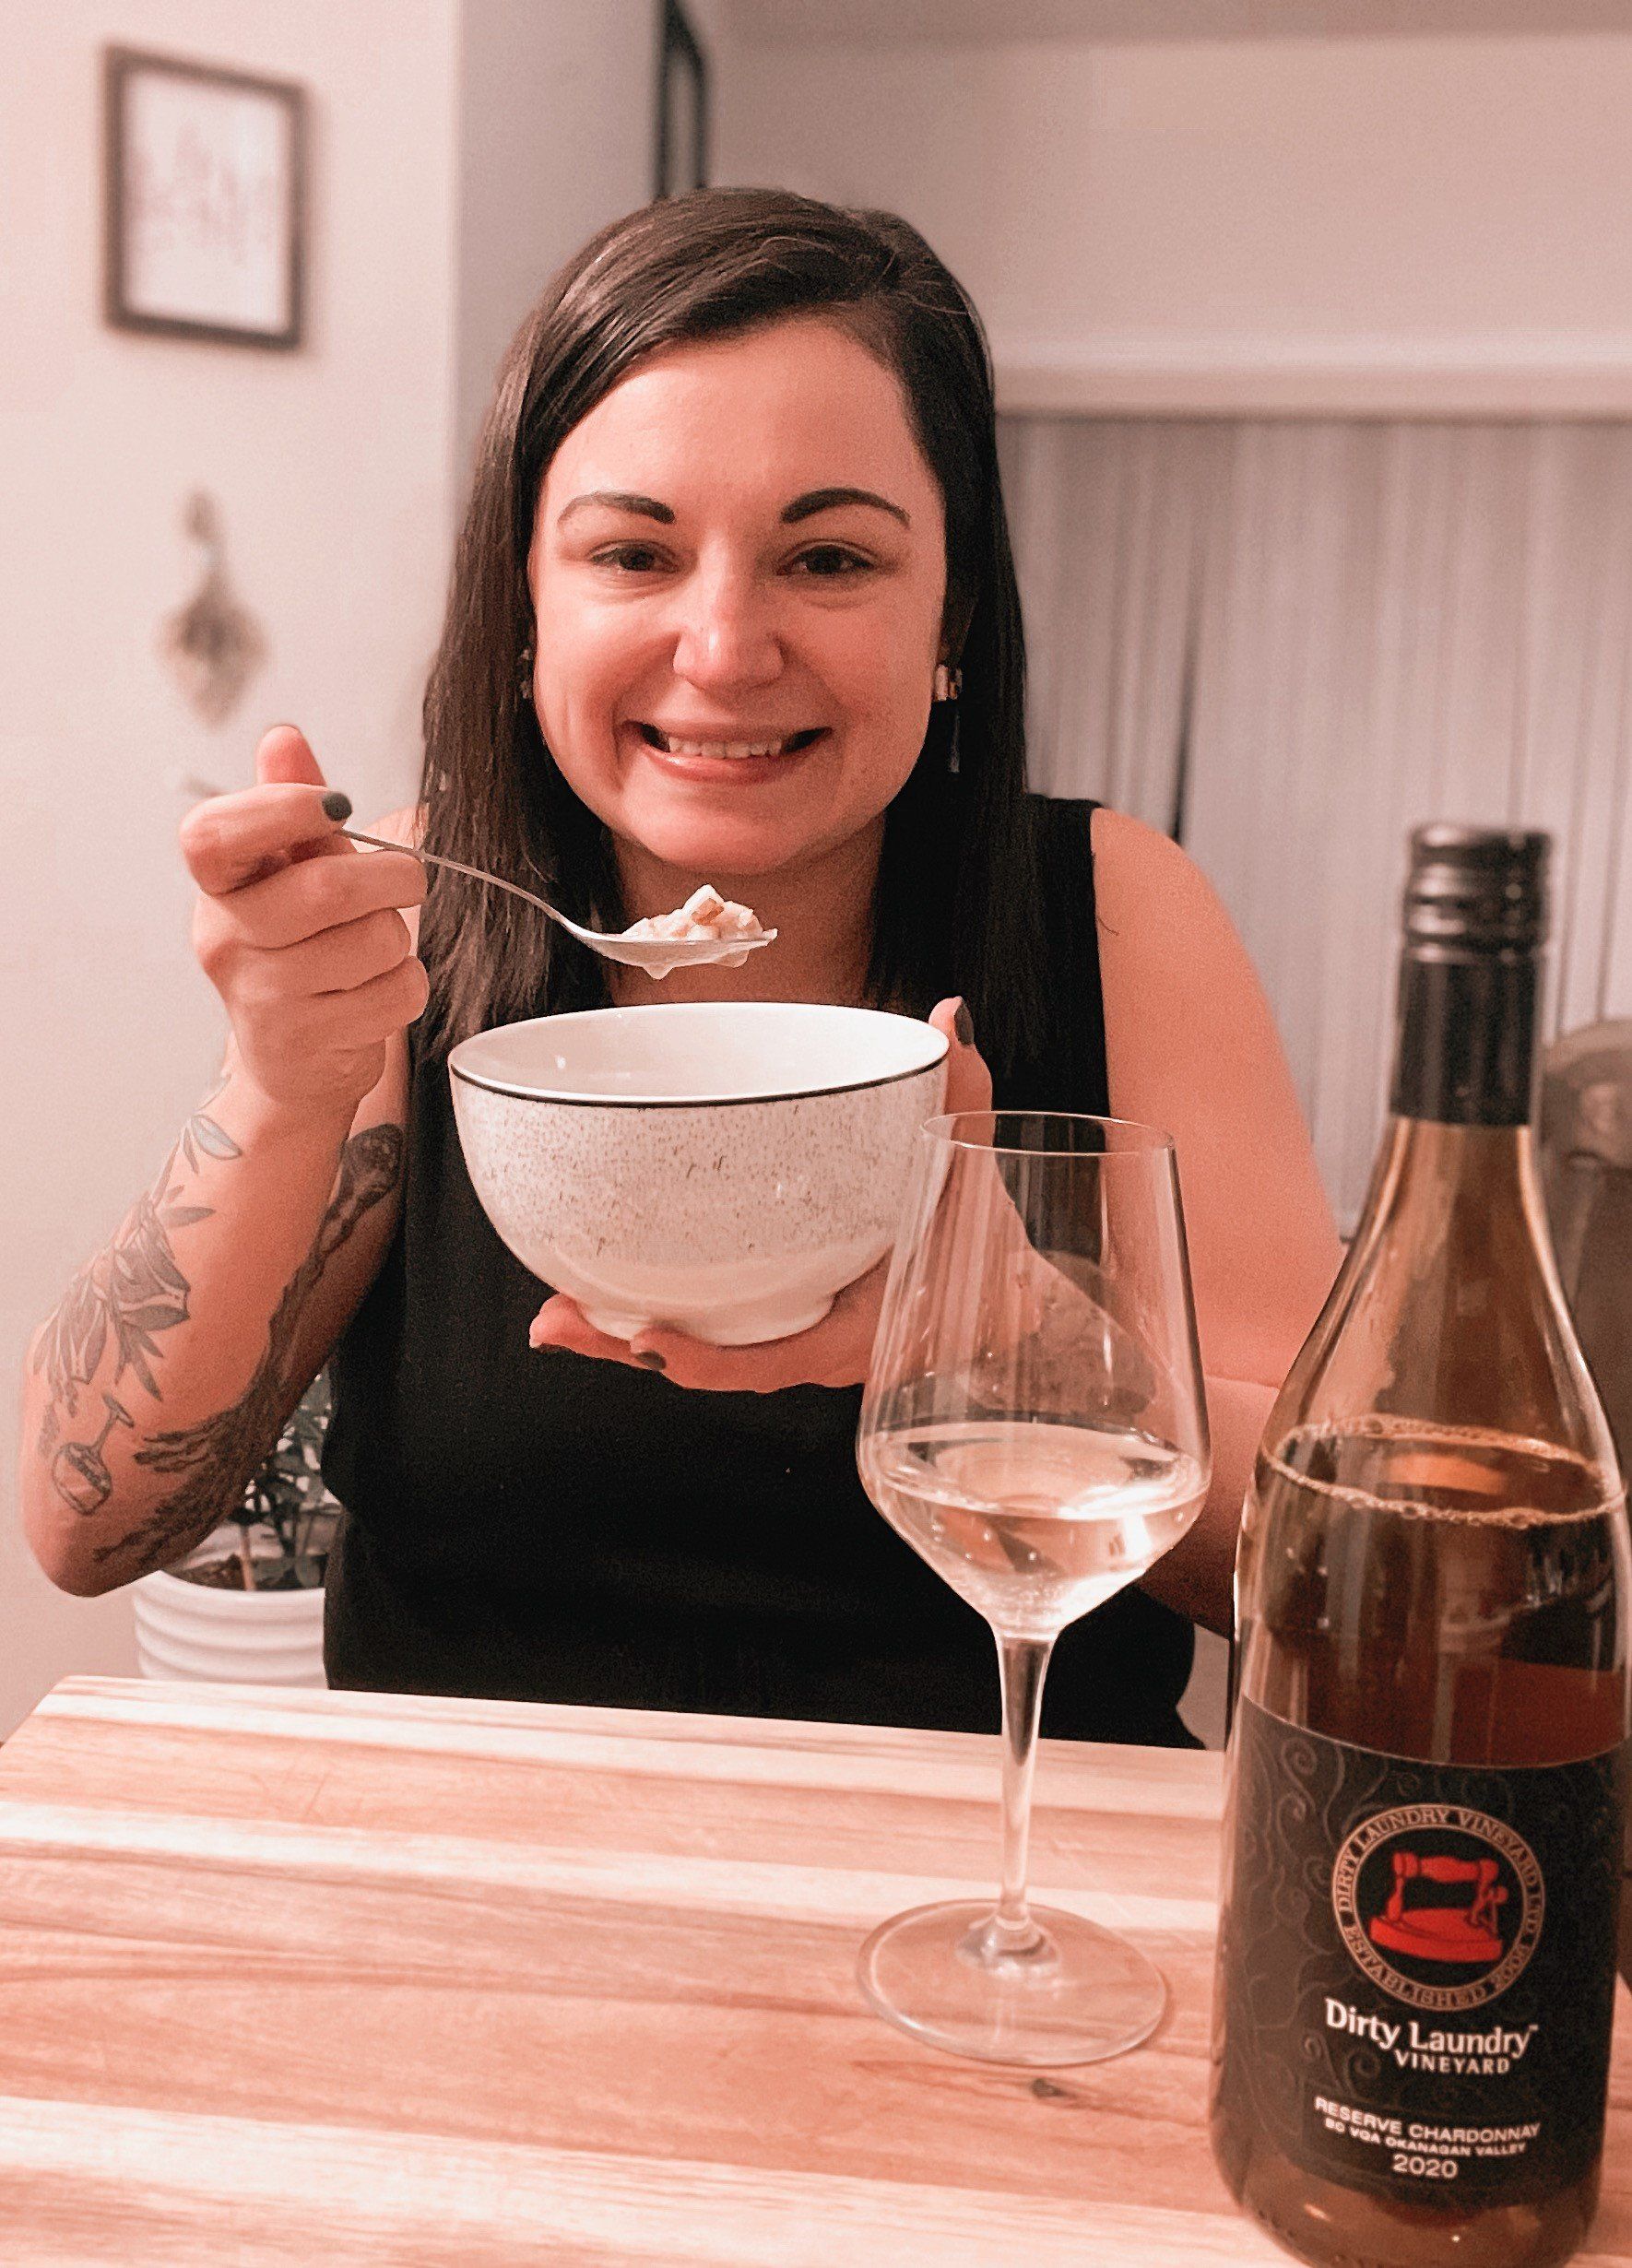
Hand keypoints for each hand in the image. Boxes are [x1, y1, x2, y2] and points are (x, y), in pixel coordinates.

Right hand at [183, 726, 427, 1115]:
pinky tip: (378, 990)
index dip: (280, 808)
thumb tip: (283, 738)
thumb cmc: (301, 948)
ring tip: (376, 947)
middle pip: (326, 888)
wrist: (295, 1062)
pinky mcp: (307, 1042)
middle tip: (406, 877)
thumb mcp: (291, 871)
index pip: (213, 837)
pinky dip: (407, 985)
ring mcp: (262, 997)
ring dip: (398, 937)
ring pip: (373, 942)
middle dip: (391, 876)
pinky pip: (394, 993)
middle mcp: (226, 939)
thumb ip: (290, 804)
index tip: (333, 805)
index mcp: (216, 886)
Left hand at [528, 996, 992, 1391]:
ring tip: (554, 1317)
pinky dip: (657, 1322)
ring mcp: (792, 1344)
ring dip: (624, 1340)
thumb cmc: (982, 1238)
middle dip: (629, 1349)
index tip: (648, 1340)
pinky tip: (598, 1298)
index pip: (776, 1359)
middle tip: (555, 1323)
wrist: (1000, 1297)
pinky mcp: (774, 1326)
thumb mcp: (973, 1167)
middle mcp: (818, 1352)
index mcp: (864, 1330)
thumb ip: (962, 1096)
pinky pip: (711, 1335)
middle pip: (713, 1365)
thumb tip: (949, 1023)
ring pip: (701, 1355)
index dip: (709, 1358)